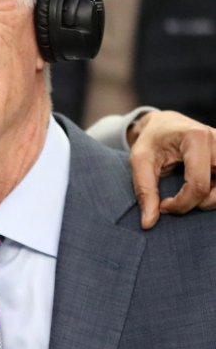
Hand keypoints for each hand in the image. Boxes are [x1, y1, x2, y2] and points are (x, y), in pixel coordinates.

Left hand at [127, 110, 215, 227]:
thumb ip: (144, 191)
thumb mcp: (140, 161)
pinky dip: (215, 193)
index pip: (199, 184)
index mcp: (196, 139)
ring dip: (211, 200)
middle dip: (200, 203)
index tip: (163, 206)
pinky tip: (199, 192)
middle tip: (178, 203)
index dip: (182, 204)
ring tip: (189, 197)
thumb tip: (148, 224)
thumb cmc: (151, 141)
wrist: (165, 124)